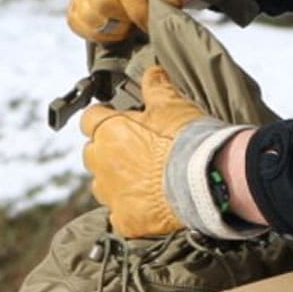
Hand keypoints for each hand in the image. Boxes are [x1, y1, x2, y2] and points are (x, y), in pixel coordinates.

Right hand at [66, 0, 207, 43]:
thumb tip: (161, 9)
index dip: (139, 9)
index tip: (153, 23)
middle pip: (101, 1)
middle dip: (127, 18)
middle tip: (145, 16)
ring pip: (85, 15)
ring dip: (112, 27)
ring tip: (132, 18)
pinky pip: (77, 21)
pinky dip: (97, 31)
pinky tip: (119, 25)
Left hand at [79, 64, 206, 237]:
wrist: (202, 181)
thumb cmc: (186, 139)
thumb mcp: (173, 105)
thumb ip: (157, 87)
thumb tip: (151, 71)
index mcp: (109, 131)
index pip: (90, 118)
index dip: (104, 117)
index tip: (118, 118)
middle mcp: (102, 163)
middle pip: (92, 153)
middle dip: (108, 150)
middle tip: (136, 149)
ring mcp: (111, 195)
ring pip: (103, 185)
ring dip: (117, 180)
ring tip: (146, 178)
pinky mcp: (125, 220)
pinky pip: (120, 214)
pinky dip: (132, 208)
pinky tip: (152, 203)